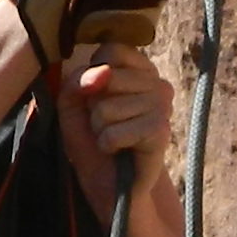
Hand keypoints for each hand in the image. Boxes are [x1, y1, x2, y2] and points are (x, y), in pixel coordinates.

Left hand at [53, 39, 172, 209]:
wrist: (114, 187)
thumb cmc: (93, 142)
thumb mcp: (73, 105)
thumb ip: (78, 81)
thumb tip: (102, 72)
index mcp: (140, 70)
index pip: (110, 50)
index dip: (92, 76)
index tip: (96, 97)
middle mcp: (157, 83)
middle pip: (107, 77)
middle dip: (93, 108)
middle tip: (106, 125)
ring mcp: (162, 106)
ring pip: (106, 108)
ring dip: (100, 131)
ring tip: (113, 141)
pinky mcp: (161, 131)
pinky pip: (114, 133)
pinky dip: (108, 145)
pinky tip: (120, 152)